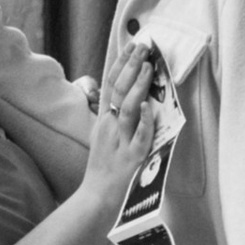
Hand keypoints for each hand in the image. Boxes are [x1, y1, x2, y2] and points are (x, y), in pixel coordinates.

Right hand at [78, 38, 159, 216]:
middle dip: (132, 67)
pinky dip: (143, 122)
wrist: (96, 198)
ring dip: (138, 87)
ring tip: (148, 67)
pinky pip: (138, 138)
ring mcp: (120, 142)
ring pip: (127, 109)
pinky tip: (148, 107)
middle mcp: (110, 127)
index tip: (133, 46)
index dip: (122, 64)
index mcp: (104, 120)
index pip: (111, 84)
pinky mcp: (131, 159)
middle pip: (118, 91)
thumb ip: (115, 118)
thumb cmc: (104, 169)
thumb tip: (132, 97)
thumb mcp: (105, 137)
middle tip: (143, 48)